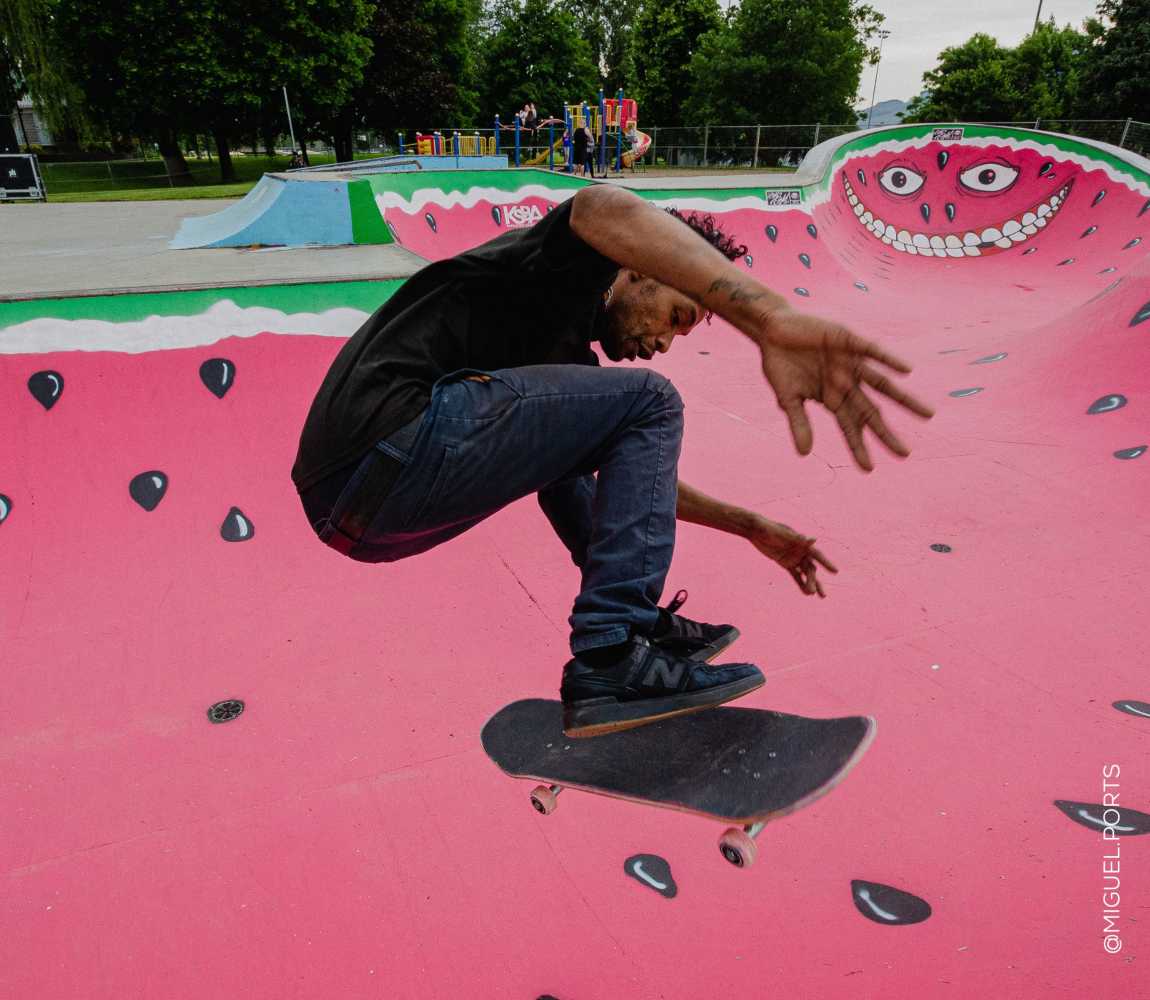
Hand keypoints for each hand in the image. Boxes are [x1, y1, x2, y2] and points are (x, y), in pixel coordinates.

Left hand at [746, 515, 836, 597]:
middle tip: (819, 593)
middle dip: (814, 580)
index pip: (817, 554)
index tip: (835, 571)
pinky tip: (806, 593)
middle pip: (810, 568)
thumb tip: (813, 539)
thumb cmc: (768, 528)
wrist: (756, 530)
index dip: (826, 563)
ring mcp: (794, 557)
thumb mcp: (781, 533)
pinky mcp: (785, 563)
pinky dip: (800, 583)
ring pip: (805, 573)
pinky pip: (795, 575)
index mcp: (802, 542)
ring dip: (810, 583)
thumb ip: (796, 538)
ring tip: (815, 595)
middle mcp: (801, 551)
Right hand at [758, 307, 933, 470]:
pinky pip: (874, 352)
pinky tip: (906, 370)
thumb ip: (799, 423)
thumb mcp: (787, 397)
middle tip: (905, 454)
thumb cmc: (780, 364)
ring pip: (883, 385)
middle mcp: (847, 384)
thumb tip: (805, 454)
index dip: (858, 447)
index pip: (850, 428)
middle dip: (886, 434)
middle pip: (872, 413)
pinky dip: (889, 360)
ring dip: (905, 399)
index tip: (868, 469)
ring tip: (928, 415)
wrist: (772, 330)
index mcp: (832, 399)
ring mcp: (850, 364)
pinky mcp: (849, 341)